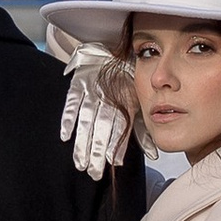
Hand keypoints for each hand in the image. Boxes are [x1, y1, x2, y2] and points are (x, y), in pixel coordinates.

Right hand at [47, 28, 133, 178]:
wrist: (113, 47)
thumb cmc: (128, 81)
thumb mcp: (139, 102)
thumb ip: (143, 129)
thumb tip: (154, 155)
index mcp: (126, 101)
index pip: (119, 127)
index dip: (115, 145)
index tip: (112, 164)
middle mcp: (109, 96)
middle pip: (102, 127)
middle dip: (97, 151)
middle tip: (93, 172)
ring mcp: (92, 89)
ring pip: (87, 118)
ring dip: (83, 141)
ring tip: (80, 163)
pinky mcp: (79, 82)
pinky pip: (72, 102)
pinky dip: (68, 118)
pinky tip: (66, 137)